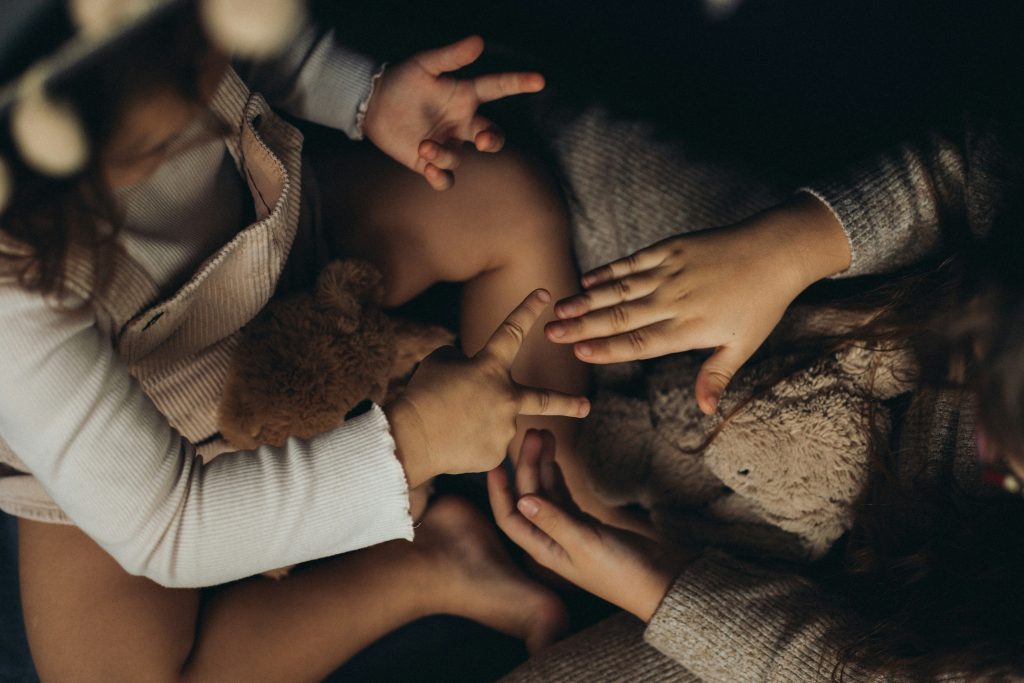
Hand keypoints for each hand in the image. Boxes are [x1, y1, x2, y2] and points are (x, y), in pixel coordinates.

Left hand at [362, 35, 544, 190]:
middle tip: (484, 140)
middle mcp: (461, 123)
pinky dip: (441, 178)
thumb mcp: (424, 64)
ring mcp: (447, 144)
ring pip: (460, 158)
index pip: (497, 88)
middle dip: (492, 140)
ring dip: (444, 155)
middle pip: (491, 135)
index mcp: (465, 96)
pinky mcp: (430, 163)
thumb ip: (451, 56)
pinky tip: (429, 169)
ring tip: (424, 145)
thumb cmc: (402, 80)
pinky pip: (446, 178)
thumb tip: (479, 40)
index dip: (519, 83)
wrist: (373, 105)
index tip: (540, 80)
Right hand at [386, 290, 589, 488]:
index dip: (527, 310)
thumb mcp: (439, 362)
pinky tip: (453, 443)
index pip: (511, 331)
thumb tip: (472, 371)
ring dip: (477, 424)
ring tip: (452, 426)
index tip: (544, 293)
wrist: (411, 438)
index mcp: (490, 366)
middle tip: (586, 406)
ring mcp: (504, 427)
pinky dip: (470, 444)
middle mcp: (506, 397)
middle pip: (544, 399)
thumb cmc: (422, 395)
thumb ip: (464, 361)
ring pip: (495, 424)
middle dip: (568, 403)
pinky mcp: (495, 453)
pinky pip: (485, 446)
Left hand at [488, 430, 696, 620]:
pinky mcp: (585, 525)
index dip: (499, 491)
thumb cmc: (621, 571)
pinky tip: (554, 458)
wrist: (658, 581)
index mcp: (544, 549)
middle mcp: (551, 540)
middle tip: (533, 433)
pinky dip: (557, 475)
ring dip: (542, 465)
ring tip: (544, 435)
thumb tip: (522, 499)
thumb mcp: (584, 543)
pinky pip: (563, 495)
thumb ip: (554, 521)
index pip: (510, 518)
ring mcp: (567, 531)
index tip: (494, 464)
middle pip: (528, 497)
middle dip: (526, 465)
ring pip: (546, 492)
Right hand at [543, 194, 850, 413]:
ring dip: (586, 299)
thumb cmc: (761, 303)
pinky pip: (633, 262)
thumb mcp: (744, 346)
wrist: (776, 250)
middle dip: (582, 326)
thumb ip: (716, 375)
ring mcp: (670, 272)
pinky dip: (608, 271)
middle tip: (550, 333)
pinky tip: (586, 280)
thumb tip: (703, 411)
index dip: (606, 349)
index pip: (639, 343)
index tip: (578, 353)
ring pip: (620, 289)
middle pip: (620, 316)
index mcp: (690, 328)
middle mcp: (674, 300)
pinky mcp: (671, 249)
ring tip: (558, 310)